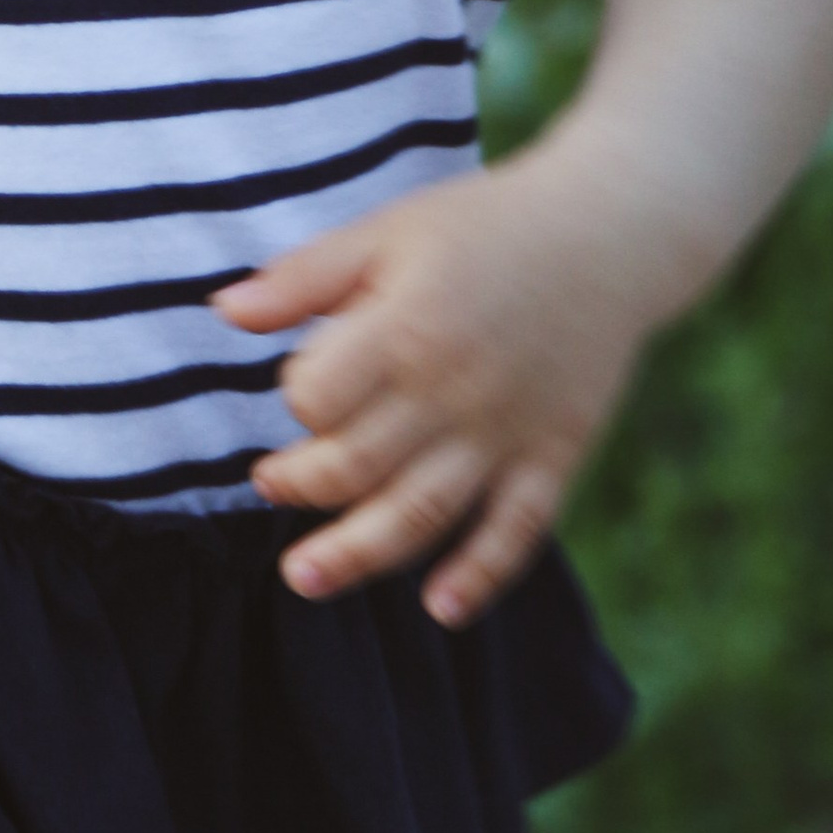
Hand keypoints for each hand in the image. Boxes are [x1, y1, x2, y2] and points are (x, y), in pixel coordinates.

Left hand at [214, 149, 654, 627]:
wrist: (610, 229)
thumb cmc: (486, 225)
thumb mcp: (390, 230)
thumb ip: (306, 276)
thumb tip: (223, 312)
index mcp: (408, 326)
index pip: (318, 397)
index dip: (295, 399)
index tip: (301, 388)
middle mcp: (454, 389)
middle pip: (356, 468)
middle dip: (302, 487)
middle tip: (271, 486)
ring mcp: (507, 430)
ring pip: (422, 514)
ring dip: (358, 556)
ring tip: (304, 578)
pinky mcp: (556, 453)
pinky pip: (518, 530)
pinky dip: (481, 574)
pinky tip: (442, 607)